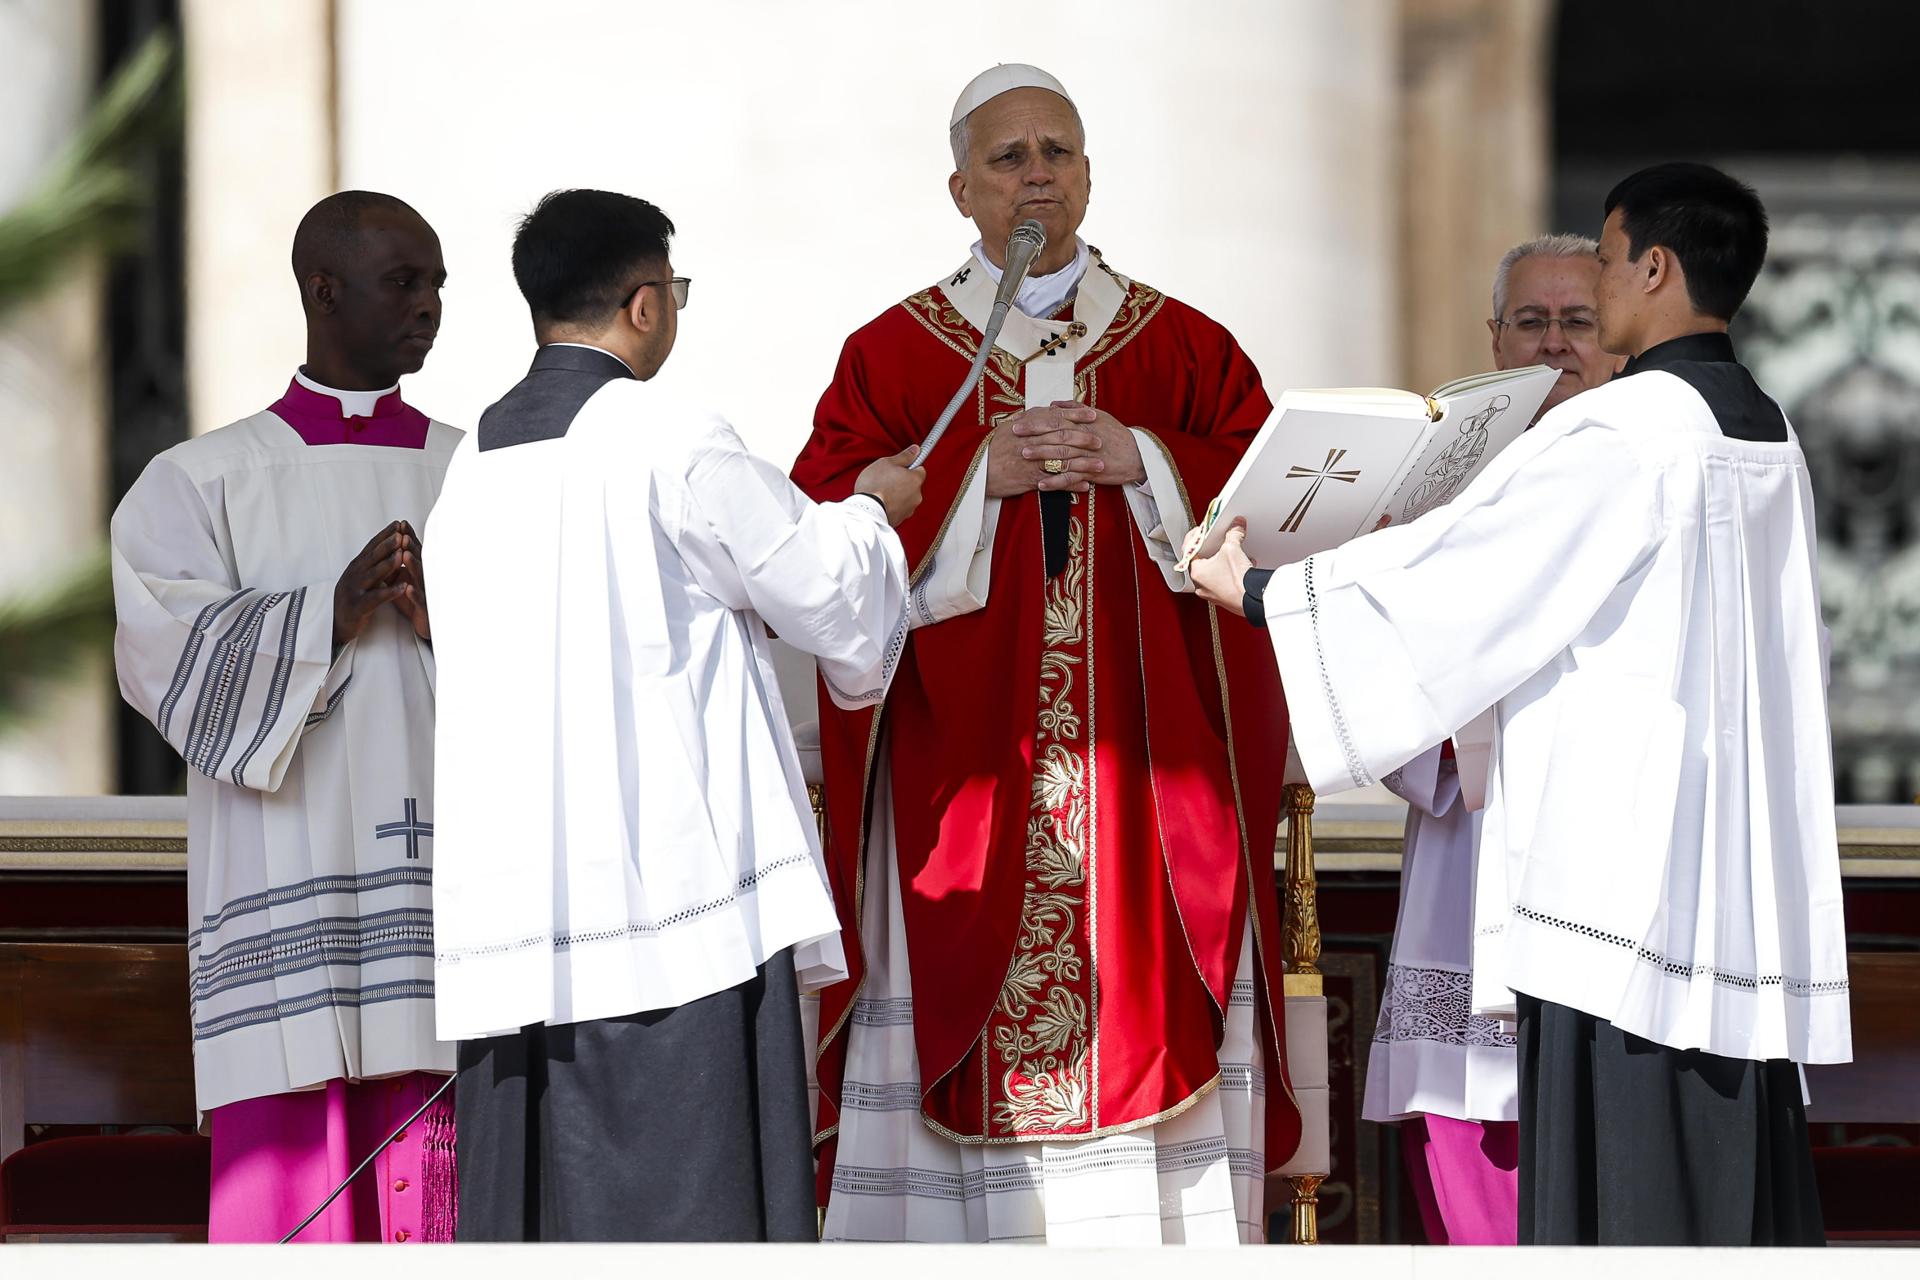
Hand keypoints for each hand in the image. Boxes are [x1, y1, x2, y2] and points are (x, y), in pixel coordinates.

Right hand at [332, 520, 414, 646]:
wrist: (337, 624)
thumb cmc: (354, 599)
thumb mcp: (363, 579)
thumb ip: (375, 566)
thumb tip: (392, 549)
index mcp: (356, 567)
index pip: (371, 547)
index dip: (384, 535)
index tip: (398, 524)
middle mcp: (354, 575)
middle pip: (372, 557)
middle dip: (387, 544)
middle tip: (401, 533)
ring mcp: (354, 590)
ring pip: (373, 575)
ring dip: (388, 564)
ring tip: (402, 555)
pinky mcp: (358, 606)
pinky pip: (375, 598)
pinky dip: (390, 592)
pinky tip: (403, 588)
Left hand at [393, 535, 430, 640]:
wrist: (424, 624)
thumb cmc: (413, 600)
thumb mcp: (402, 580)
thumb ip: (396, 565)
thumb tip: (386, 549)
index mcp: (417, 571)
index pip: (413, 551)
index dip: (408, 537)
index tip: (400, 524)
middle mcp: (424, 579)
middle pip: (419, 560)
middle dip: (411, 547)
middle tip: (403, 535)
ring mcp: (426, 593)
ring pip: (421, 578)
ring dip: (413, 566)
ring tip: (405, 555)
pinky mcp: (425, 609)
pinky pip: (421, 601)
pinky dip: (414, 594)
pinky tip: (408, 589)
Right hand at [854, 447, 925, 525]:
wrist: (867, 511)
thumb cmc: (875, 485)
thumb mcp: (887, 463)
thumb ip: (904, 456)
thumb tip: (916, 450)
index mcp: (915, 479)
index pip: (920, 469)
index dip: (909, 467)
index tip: (900, 467)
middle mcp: (917, 495)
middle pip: (913, 485)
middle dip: (903, 482)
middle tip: (887, 479)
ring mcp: (910, 509)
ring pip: (906, 498)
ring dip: (898, 495)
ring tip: (882, 492)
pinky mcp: (901, 519)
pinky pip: (899, 509)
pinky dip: (893, 506)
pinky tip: (881, 502)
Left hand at [1009, 400, 1145, 492]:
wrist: (1137, 455)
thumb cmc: (1116, 435)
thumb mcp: (1099, 416)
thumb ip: (1075, 409)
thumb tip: (1053, 404)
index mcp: (1085, 422)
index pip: (1057, 419)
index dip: (1037, 419)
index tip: (1019, 420)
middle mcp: (1085, 437)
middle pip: (1056, 434)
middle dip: (1034, 435)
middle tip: (1015, 436)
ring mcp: (1088, 455)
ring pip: (1062, 455)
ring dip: (1042, 456)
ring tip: (1024, 456)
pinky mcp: (1092, 472)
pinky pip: (1071, 478)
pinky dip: (1056, 482)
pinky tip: (1041, 485)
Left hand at [1187, 519, 1254, 616]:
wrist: (1254, 600)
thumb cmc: (1238, 582)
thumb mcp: (1232, 549)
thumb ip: (1233, 534)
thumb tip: (1236, 526)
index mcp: (1196, 573)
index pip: (1189, 550)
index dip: (1195, 537)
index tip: (1201, 531)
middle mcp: (1201, 586)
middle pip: (1201, 561)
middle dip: (1210, 549)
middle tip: (1216, 540)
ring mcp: (1212, 594)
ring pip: (1213, 572)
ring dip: (1221, 561)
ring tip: (1231, 553)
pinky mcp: (1224, 598)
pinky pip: (1222, 581)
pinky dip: (1229, 572)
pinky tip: (1239, 567)